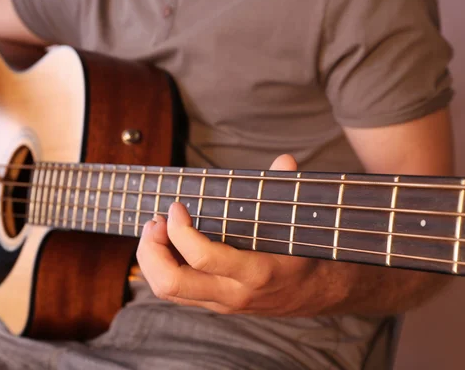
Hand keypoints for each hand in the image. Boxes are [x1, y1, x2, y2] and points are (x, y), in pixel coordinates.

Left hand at [137, 155, 332, 315]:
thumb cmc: (304, 253)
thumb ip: (288, 190)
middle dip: (152, 249)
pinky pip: (174, 291)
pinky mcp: (211, 303)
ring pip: (166, 290)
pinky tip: (166, 242)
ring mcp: (219, 302)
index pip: (204, 259)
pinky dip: (159, 265)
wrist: (314, 294)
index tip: (177, 207)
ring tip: (156, 229)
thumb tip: (284, 161)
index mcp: (256, 272)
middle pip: (171, 283)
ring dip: (150, 257)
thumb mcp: (299, 223)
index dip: (181, 231)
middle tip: (157, 221)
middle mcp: (232, 293)